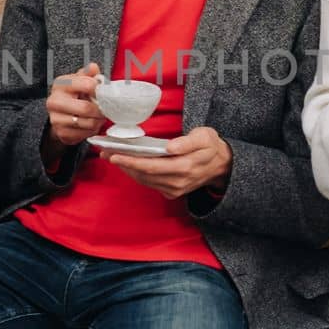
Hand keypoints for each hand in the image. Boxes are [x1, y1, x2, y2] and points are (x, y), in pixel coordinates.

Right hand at [45, 61, 104, 148]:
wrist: (60, 114)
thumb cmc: (73, 95)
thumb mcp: (79, 80)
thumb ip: (88, 74)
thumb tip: (93, 67)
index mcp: (60, 84)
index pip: (86, 85)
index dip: (100, 89)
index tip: (105, 92)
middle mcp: (54, 101)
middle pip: (86, 108)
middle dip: (100, 110)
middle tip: (106, 108)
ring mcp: (56, 119)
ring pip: (88, 123)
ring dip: (98, 121)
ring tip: (99, 116)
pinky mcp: (62, 133)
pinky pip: (85, 134)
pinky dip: (92, 130)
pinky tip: (91, 124)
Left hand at [101, 126, 231, 199]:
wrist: (223, 166)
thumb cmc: (211, 146)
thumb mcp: (205, 137)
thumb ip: (188, 142)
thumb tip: (170, 147)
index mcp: (185, 167)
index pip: (152, 165)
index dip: (132, 161)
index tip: (115, 154)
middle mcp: (178, 182)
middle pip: (144, 174)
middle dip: (124, 164)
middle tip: (105, 153)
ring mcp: (175, 189)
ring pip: (145, 180)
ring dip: (127, 169)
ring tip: (111, 156)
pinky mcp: (172, 191)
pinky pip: (150, 183)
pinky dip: (137, 174)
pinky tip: (127, 164)